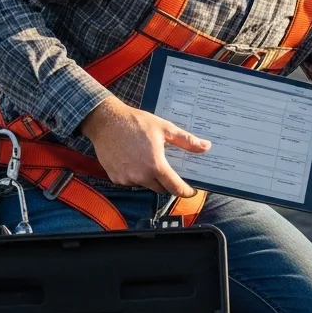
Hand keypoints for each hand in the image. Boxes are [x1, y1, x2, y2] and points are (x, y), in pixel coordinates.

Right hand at [77, 98, 209, 196]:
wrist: (105, 121)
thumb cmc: (136, 122)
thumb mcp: (164, 129)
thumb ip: (186, 141)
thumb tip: (206, 147)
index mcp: (155, 166)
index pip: (175, 188)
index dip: (186, 191)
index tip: (191, 191)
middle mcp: (141, 176)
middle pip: (160, 188)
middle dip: (166, 182)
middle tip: (167, 168)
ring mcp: (126, 178)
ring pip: (145, 184)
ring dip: (149, 177)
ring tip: (147, 159)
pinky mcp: (115, 177)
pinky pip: (130, 181)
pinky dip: (134, 174)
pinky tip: (133, 160)